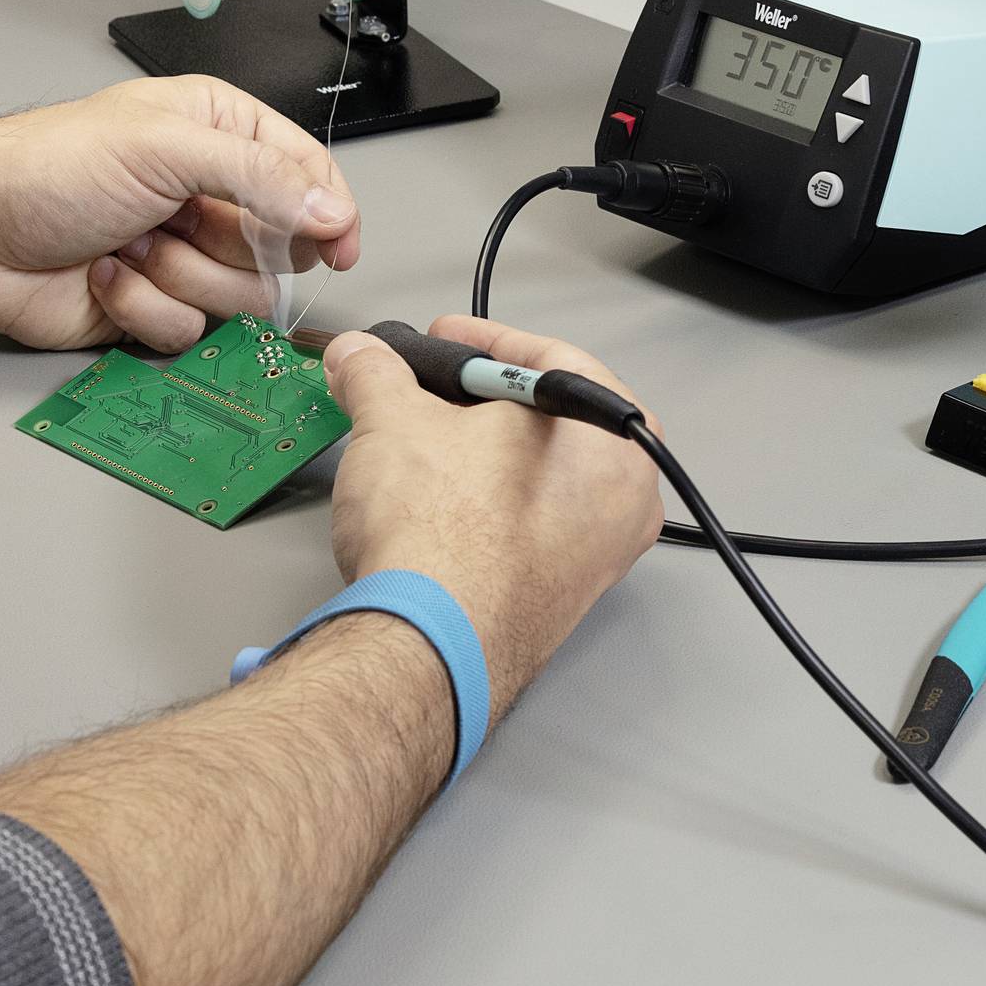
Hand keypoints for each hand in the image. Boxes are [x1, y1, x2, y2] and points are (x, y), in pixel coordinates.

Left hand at [0, 75, 360, 350]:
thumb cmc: (44, 168)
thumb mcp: (165, 147)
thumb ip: (261, 177)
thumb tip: (330, 211)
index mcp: (217, 134)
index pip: (307, 175)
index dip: (328, 212)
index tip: (338, 246)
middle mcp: (206, 194)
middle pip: (281, 248)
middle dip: (226, 244)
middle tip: (178, 221)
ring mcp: (183, 253)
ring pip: (238, 297)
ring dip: (176, 276)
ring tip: (128, 245)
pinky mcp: (155, 305)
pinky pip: (188, 329)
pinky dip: (141, 307)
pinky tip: (104, 276)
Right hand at [318, 317, 664, 714]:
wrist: (430, 644)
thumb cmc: (444, 538)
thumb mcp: (394, 420)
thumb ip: (376, 373)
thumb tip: (361, 358)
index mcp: (612, 433)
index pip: (545, 358)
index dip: (478, 341)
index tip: (439, 341)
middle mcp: (625, 498)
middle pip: (545, 421)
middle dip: (476, 402)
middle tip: (425, 391)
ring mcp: (600, 555)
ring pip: (537, 479)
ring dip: (477, 457)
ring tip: (417, 445)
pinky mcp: (563, 598)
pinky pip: (528, 530)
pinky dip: (485, 509)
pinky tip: (435, 507)